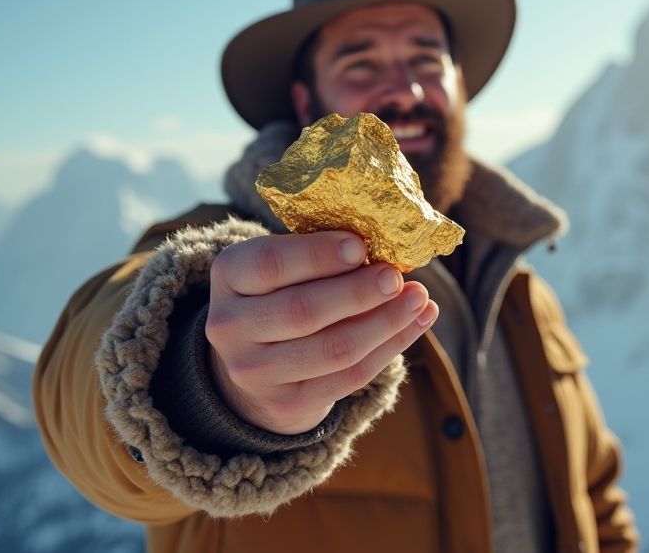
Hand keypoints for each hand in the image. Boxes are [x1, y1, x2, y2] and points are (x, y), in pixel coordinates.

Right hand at [204, 231, 437, 434]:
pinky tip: (418, 322)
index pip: (269, 264)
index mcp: (229, 276)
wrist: (257, 365)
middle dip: (359, 293)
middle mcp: (230, 326)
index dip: (317, 256)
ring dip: (386, 322)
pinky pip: (351, 376)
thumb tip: (388, 245)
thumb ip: (322, 254)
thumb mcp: (285, 266)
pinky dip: (391, 346)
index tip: (360, 246)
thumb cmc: (284, 294)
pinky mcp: (287, 404)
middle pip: (303, 311)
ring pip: (334, 348)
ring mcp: (254, 372)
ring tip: (419, 299)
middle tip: (397, 277)